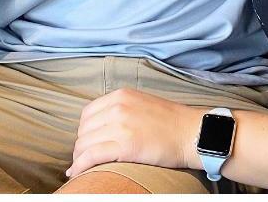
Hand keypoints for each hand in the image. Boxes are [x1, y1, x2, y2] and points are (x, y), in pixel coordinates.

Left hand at [66, 88, 203, 178]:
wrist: (191, 133)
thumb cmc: (170, 122)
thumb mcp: (141, 104)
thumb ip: (121, 109)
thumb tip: (101, 126)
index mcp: (121, 95)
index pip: (88, 113)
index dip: (84, 131)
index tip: (87, 142)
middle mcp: (118, 107)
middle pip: (84, 130)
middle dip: (81, 146)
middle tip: (85, 158)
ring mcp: (121, 125)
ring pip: (85, 143)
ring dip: (80, 157)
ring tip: (82, 167)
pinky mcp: (125, 145)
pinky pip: (91, 156)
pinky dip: (80, 165)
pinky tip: (76, 172)